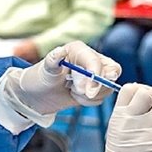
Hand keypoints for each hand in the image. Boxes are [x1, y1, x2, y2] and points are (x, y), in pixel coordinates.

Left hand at [2, 41, 120, 116]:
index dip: (96, 76)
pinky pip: (102, 97)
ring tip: (72, 91)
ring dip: (90, 95)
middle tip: (77, 91)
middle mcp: (91, 59)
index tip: (88, 92)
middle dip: (98, 86)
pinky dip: (89, 101)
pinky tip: (75, 96)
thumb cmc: (41, 78)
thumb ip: (53, 61)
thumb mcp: (45, 69)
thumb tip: (59, 52)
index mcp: (79, 50)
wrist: (38, 94)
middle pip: (112, 71)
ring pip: (108, 87)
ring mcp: (95, 74)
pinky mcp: (96, 88)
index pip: (96, 61)